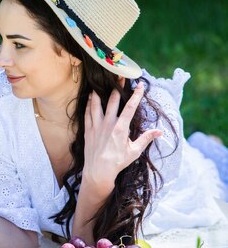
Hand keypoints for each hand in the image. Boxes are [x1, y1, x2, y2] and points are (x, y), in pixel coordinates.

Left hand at [83, 82, 161, 197]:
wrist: (98, 171)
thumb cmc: (118, 162)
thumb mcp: (135, 151)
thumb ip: (146, 139)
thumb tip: (160, 132)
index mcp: (121, 128)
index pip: (130, 107)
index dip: (136, 95)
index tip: (140, 85)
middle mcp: (108, 124)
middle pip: (112, 101)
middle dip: (117, 88)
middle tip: (119, 76)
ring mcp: (96, 126)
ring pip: (96, 105)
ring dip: (98, 94)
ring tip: (98, 84)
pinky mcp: (88, 130)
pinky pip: (87, 114)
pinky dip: (88, 105)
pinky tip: (89, 99)